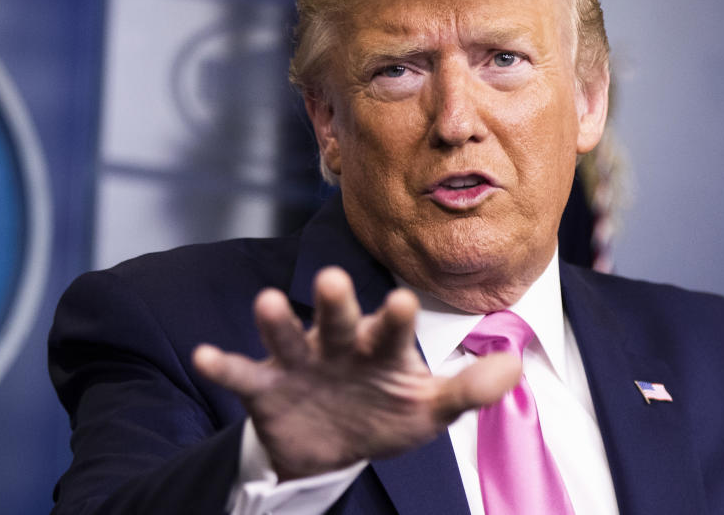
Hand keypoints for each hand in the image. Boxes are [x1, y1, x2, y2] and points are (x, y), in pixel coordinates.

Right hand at [192, 266, 520, 479]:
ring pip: (288, 337)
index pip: (391, 329)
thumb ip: (467, 390)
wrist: (331, 445)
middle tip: (334, 278)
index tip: (405, 299)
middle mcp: (338, 345)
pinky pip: (243, 373)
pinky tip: (206, 355)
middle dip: (336, 302)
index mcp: (380, 348)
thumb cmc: (383, 414)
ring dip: (277, 322)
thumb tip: (516, 367)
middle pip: (338, 319)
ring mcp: (300, 363)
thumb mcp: (427, 409)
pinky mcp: (267, 386)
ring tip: (266, 302)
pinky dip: (225, 365)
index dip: (396, 317)